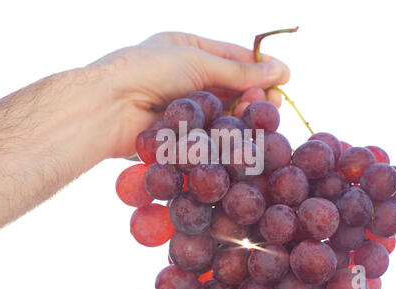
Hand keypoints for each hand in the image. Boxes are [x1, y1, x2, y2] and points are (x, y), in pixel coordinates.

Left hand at [91, 32, 289, 157]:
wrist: (110, 107)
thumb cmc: (149, 71)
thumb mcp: (198, 61)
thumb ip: (239, 71)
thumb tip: (281, 71)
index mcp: (188, 49)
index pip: (232, 56)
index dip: (260, 66)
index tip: (285, 77)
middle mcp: (187, 77)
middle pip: (231, 86)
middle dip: (254, 94)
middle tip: (273, 103)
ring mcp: (185, 106)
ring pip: (224, 110)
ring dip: (244, 113)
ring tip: (260, 115)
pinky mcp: (182, 132)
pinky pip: (212, 131)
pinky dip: (229, 132)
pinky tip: (243, 133)